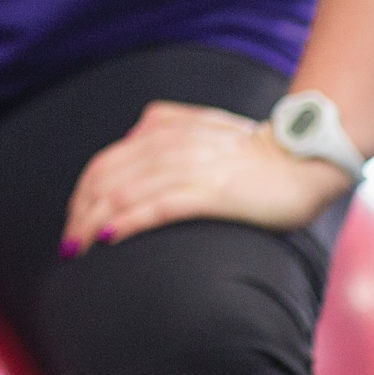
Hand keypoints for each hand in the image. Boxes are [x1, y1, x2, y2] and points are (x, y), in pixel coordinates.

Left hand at [61, 100, 352, 255]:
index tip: (72, 221)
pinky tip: (109, 237)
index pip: (104, 162)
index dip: (81, 193)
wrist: (305, 160)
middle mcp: (170, 145)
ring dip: (93, 222)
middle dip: (79, 213)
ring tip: (78, 248)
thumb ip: (164, 126)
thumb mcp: (201, 127)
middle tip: (68, 244)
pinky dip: (127, 221)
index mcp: (163, 129)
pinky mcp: (212, 192)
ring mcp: (190, 167)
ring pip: (125, 193)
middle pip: (106, 179)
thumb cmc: (253, 151)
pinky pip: (158, 206)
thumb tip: (131, 138)